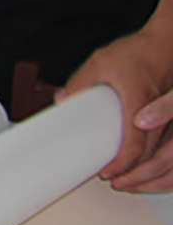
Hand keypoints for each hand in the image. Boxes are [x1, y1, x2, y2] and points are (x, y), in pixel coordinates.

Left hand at [61, 28, 172, 191]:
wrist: (167, 43)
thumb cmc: (138, 51)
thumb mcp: (101, 62)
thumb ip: (80, 83)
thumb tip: (62, 100)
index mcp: (140, 101)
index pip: (134, 143)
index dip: (122, 163)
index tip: (108, 172)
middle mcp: (160, 113)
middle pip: (152, 157)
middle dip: (134, 175)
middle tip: (113, 181)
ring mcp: (171, 117)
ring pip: (166, 156)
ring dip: (148, 172)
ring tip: (127, 180)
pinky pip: (171, 148)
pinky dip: (159, 162)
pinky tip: (145, 166)